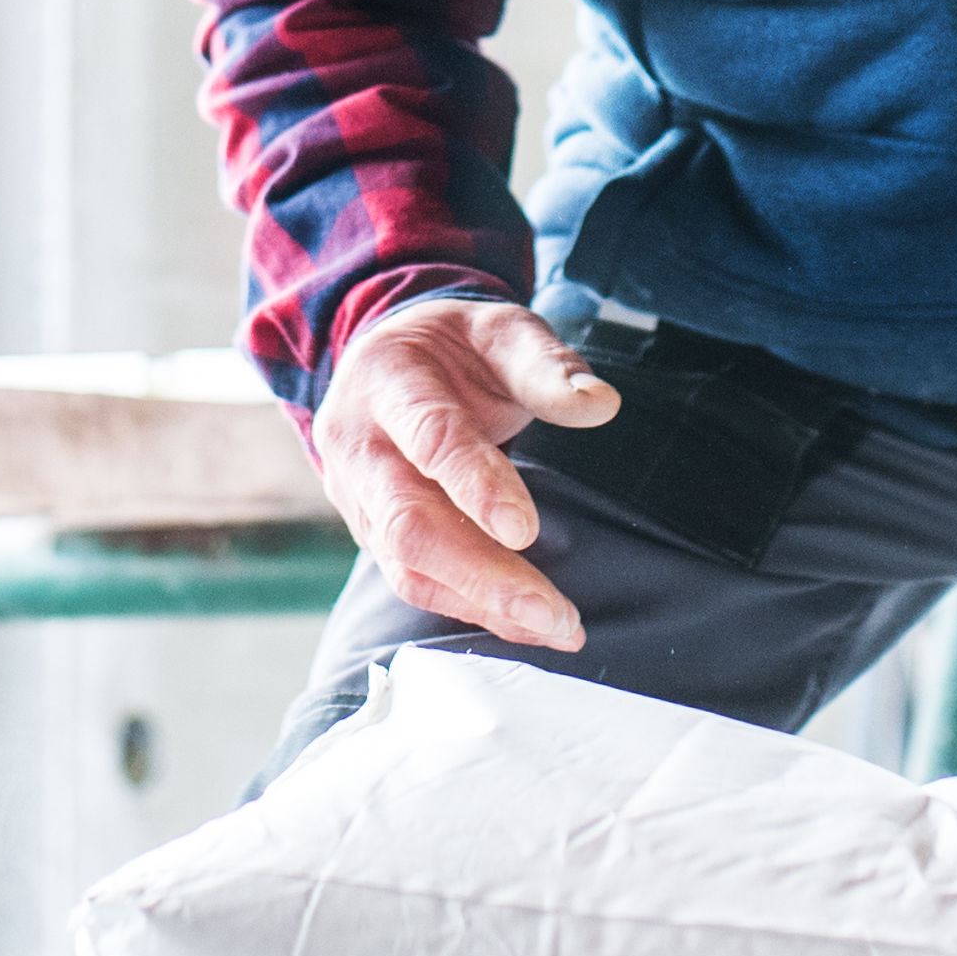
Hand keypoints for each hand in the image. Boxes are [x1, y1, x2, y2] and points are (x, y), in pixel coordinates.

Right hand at [312, 296, 618, 651]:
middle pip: (407, 523)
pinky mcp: (370, 533)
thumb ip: (546, 364)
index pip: (429, 437)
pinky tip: (524, 622)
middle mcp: (356, 443)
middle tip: (553, 612)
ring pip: (406, 566)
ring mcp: (355, 495)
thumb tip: (600, 403)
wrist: (386, 360)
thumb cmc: (454, 347)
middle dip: (481, 574)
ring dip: (482, 603)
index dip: (475, 484)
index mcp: (385, 378)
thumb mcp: (499, 329)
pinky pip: (413, 580)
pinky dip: (470, 606)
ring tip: (555, 626)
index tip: (526, 531)